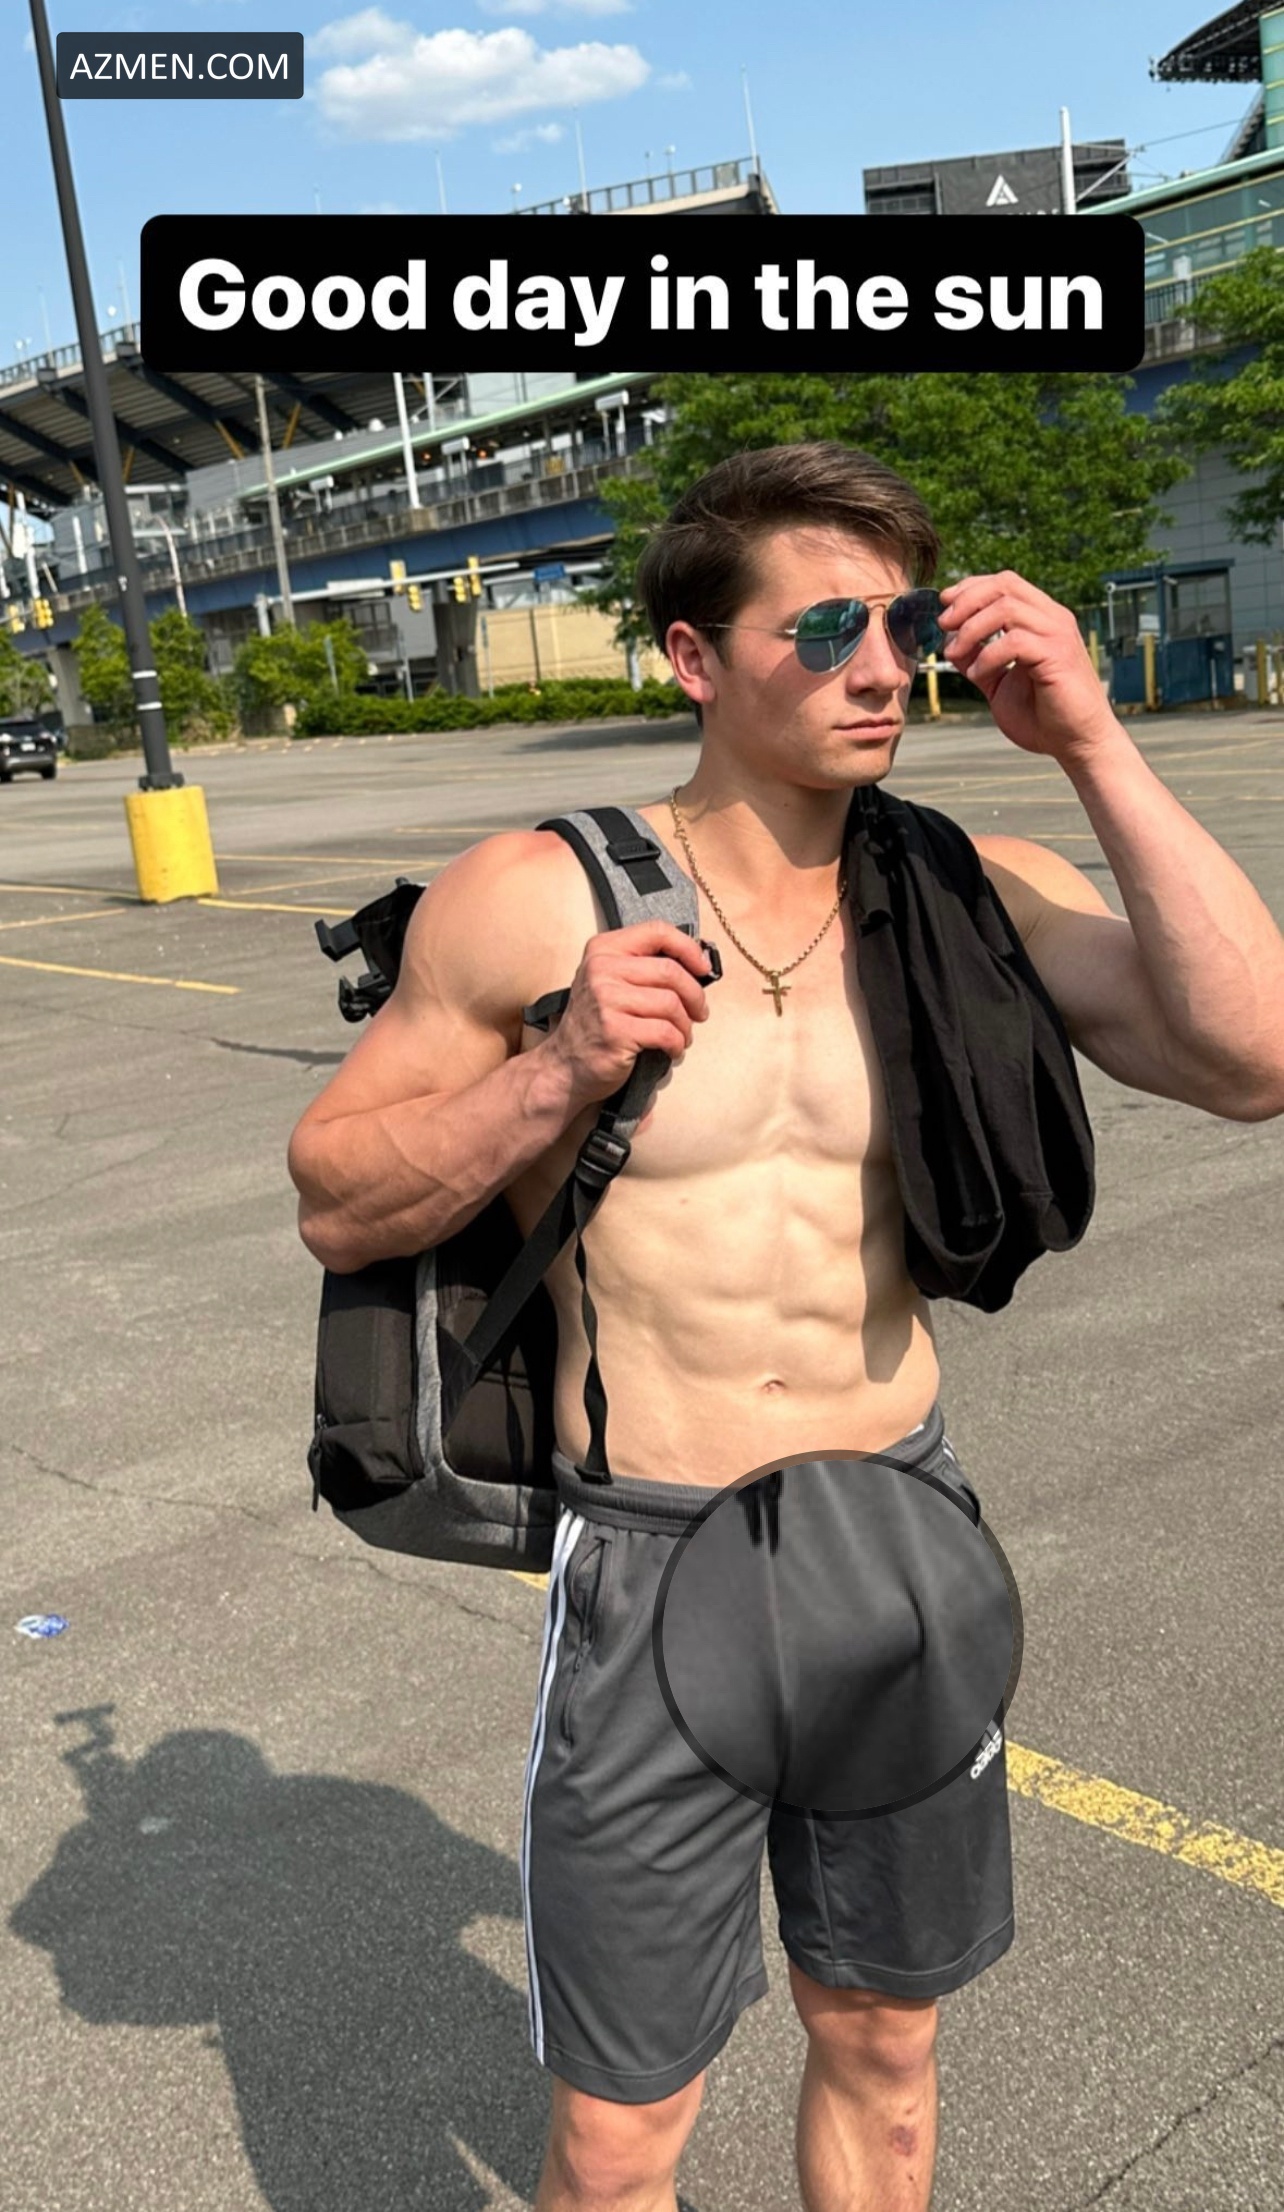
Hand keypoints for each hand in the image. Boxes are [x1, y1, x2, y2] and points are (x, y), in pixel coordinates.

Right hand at [543, 921, 714, 1106]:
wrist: (565, 1064)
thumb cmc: (598, 1023)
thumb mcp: (610, 982)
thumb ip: (643, 967)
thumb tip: (698, 964)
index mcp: (603, 949)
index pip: (657, 931)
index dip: (688, 948)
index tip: (702, 969)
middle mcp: (602, 969)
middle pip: (670, 971)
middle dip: (694, 995)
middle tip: (699, 1012)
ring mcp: (606, 1000)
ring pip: (671, 1003)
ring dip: (685, 1024)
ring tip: (682, 1035)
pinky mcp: (615, 1031)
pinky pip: (665, 1032)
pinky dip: (677, 1043)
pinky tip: (672, 1049)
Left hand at [938, 572, 1115, 764]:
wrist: (1077, 743)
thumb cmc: (1043, 716)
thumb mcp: (998, 682)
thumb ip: (978, 659)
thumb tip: (951, 642)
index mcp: (1041, 619)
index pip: (1005, 583)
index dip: (970, 588)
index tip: (945, 605)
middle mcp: (1052, 619)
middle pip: (1004, 585)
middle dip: (966, 601)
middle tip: (944, 626)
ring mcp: (1057, 635)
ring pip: (1006, 608)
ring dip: (971, 629)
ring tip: (954, 655)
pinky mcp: (1057, 656)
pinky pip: (1015, 641)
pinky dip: (987, 656)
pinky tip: (976, 675)